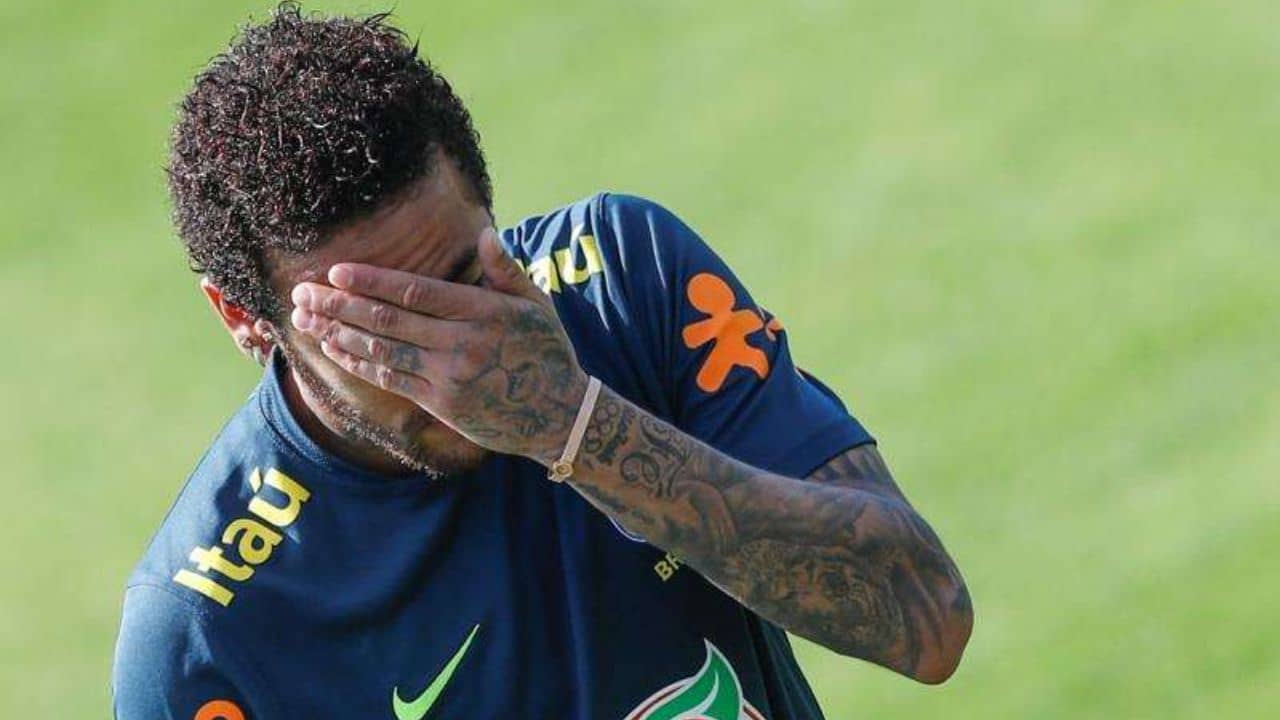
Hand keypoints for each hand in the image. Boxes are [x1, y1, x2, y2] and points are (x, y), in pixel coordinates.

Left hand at [289, 228, 587, 464]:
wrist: (560, 415)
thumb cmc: (547, 351)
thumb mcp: (536, 304)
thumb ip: (505, 270)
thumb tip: (485, 233)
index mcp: (482, 313)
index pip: (415, 293)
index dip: (372, 282)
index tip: (336, 273)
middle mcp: (461, 345)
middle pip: (387, 320)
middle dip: (338, 305)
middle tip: (301, 292)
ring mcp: (447, 377)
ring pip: (381, 351)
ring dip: (337, 334)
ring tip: (304, 319)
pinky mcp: (440, 404)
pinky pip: (390, 379)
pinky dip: (358, 363)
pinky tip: (333, 348)